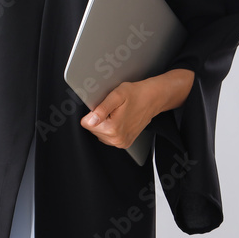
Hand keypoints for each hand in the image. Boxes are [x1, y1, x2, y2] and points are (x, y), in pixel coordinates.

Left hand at [80, 69, 194, 148]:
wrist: (152, 99)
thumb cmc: (136, 94)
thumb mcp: (117, 95)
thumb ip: (101, 108)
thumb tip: (90, 121)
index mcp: (113, 128)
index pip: (86, 123)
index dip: (92, 112)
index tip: (103, 106)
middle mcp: (117, 139)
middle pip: (92, 129)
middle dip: (98, 117)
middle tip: (112, 108)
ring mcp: (121, 142)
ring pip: (99, 133)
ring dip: (104, 122)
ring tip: (116, 113)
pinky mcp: (124, 142)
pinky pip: (108, 136)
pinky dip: (110, 127)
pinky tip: (119, 118)